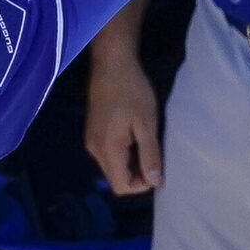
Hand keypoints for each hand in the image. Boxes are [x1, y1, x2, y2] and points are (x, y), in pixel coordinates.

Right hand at [85, 47, 162, 195]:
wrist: (111, 63)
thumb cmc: (132, 91)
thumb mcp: (147, 124)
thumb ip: (150, 155)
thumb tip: (155, 182)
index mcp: (107, 149)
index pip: (121, 186)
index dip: (142, 185)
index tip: (157, 167)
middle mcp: (94, 149)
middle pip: (116, 178)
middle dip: (137, 174)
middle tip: (155, 155)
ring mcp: (91, 140)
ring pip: (112, 166)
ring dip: (131, 162)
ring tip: (147, 142)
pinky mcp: (93, 130)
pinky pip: (108, 153)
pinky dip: (123, 152)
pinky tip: (135, 134)